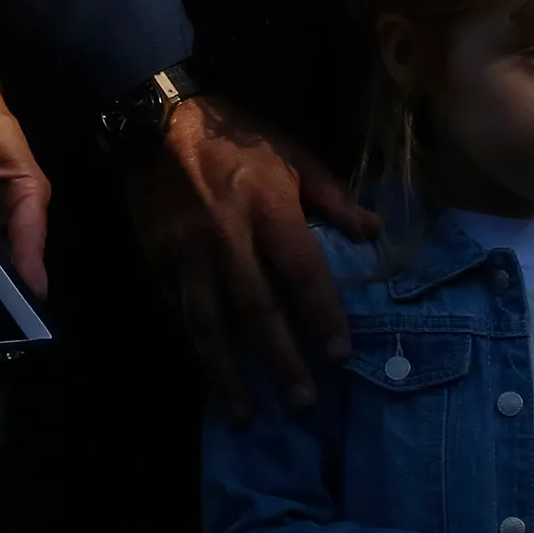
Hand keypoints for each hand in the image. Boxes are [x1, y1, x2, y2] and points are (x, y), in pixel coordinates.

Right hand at [122, 92, 377, 418]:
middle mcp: (227, 238)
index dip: (322, 316)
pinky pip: (179, 309)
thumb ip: (332, 197)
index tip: (341, 355)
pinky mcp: (158, 258)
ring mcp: (188, 252)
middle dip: (281, 360)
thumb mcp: (292, 152)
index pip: (301, 273)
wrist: (158, 118)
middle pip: (257, 310)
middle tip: (304, 404)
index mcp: (268, 208)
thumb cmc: (236, 135)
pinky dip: (195, 344)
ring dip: (228, 372)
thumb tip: (376, 233)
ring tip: (245, 415)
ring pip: (209, 323)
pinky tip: (209, 373)